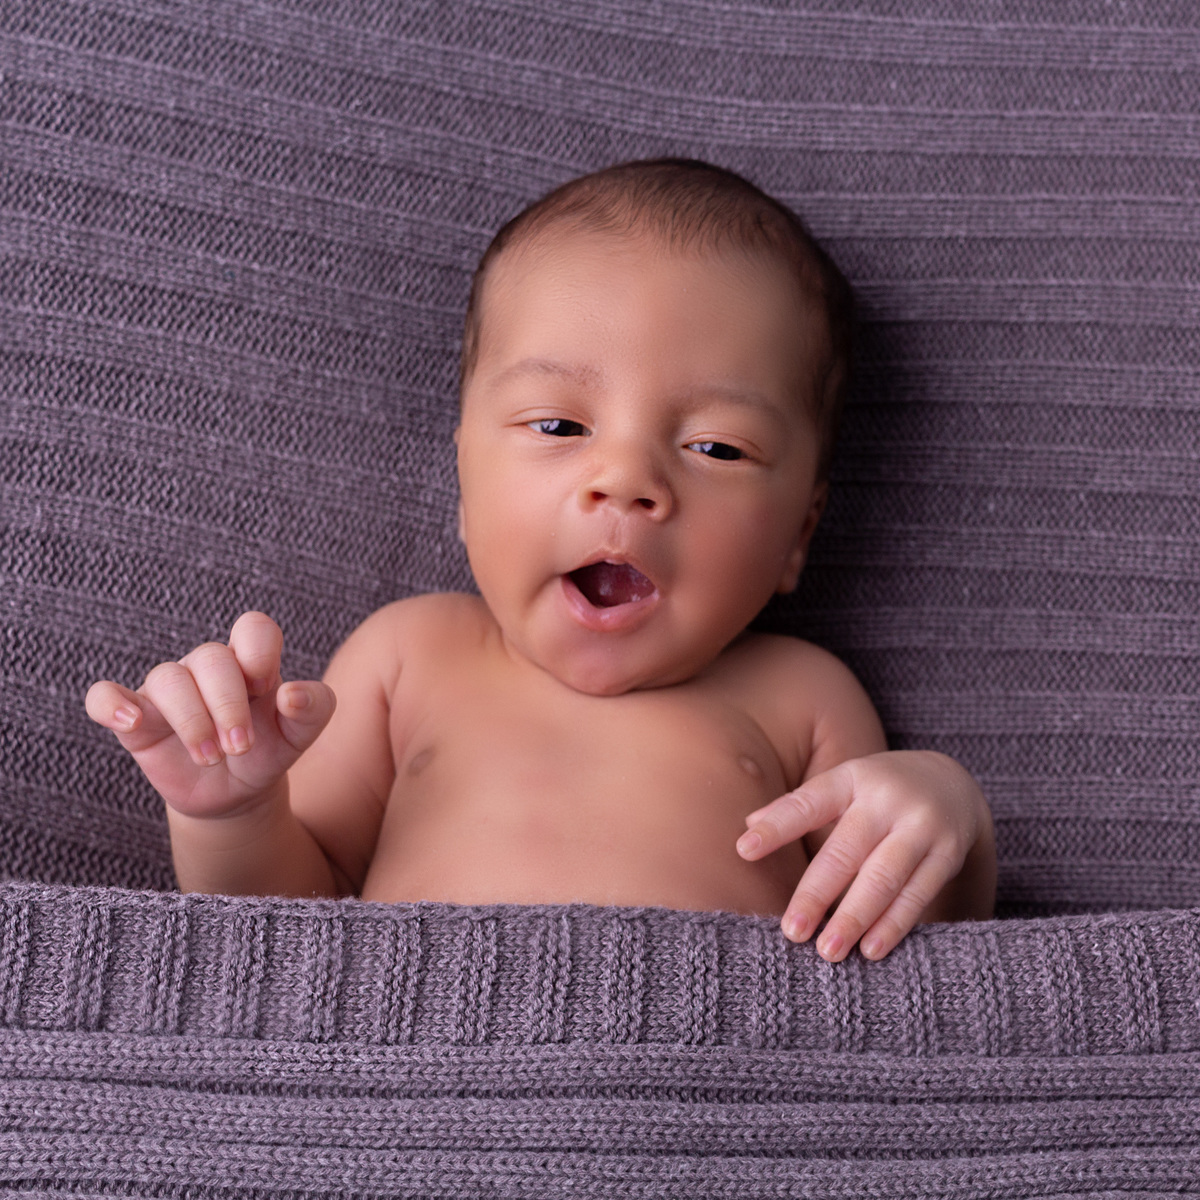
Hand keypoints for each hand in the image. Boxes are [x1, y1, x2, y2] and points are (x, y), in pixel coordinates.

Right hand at [85, 612, 335, 820]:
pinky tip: (131, 720)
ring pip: (167, 677)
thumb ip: (315, 709)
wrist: (237, 793)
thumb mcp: (301, 735)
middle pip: (210, 658)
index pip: (253, 627)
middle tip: (241, 746)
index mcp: (250, 661)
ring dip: (191, 721)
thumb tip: (293, 694)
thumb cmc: (269, 750)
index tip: (268, 690)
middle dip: (228, 704)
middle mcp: (207, 668)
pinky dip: (111, 704)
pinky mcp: (136, 719)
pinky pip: (105, 696)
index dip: (259, 652)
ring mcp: (168, 691)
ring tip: (211, 758)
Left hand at [736, 751, 990, 961]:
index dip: (777, 826)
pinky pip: (917, 894)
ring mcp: (921, 826)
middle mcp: (886, 799)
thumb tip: (747, 826)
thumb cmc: (878, 792)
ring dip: (854, 918)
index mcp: (852, 778)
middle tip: (792, 932)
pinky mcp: (948, 854)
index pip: (809, 803)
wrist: (953, 784)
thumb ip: (799, 806)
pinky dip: (893, 925)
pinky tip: (870, 949)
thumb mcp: (842, 785)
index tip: (744, 850)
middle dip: (816, 894)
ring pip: (883, 878)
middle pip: (846, 851)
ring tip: (828, 950)